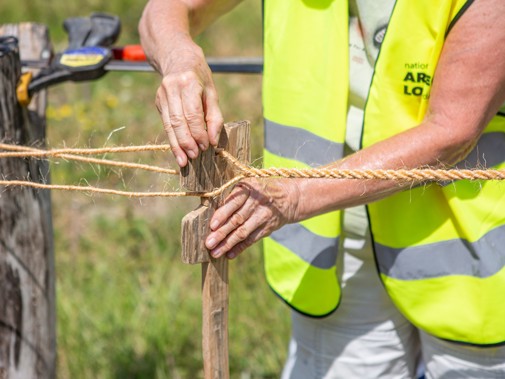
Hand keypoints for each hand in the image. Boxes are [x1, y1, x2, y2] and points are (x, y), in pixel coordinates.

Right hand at [155, 39, 223, 166]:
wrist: (176, 56)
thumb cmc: (199, 76)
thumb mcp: (212, 92)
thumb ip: (214, 117)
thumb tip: (213, 141)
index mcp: (188, 83)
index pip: (192, 113)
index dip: (198, 132)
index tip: (206, 146)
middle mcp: (172, 88)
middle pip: (177, 121)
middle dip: (186, 141)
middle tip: (195, 156)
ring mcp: (162, 95)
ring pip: (168, 125)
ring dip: (177, 145)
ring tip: (184, 161)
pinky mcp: (158, 102)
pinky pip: (165, 124)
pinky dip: (172, 140)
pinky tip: (178, 153)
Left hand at [205, 178, 300, 258]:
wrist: (290, 197)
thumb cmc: (260, 191)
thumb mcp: (250, 186)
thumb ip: (234, 197)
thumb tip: (213, 216)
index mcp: (249, 189)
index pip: (234, 203)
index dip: (222, 214)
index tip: (212, 226)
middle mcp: (257, 202)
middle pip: (237, 219)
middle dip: (221, 233)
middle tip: (208, 244)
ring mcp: (263, 216)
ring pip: (243, 232)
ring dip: (228, 244)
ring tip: (215, 253)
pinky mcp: (268, 228)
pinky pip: (252, 239)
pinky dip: (240, 248)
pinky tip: (229, 255)